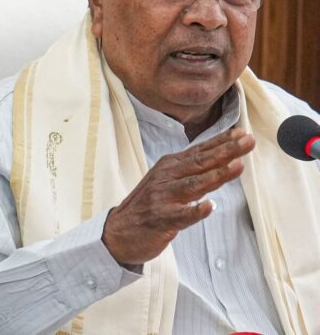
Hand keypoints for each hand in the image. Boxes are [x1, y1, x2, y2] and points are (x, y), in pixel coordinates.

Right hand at [102, 128, 254, 264]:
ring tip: (236, 166)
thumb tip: (222, 155)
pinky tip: (209, 207)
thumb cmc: (148, 205)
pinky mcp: (160, 220)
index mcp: (169, 166)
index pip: (200, 151)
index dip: (222, 141)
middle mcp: (166, 178)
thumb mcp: (167, 180)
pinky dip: (194, 211)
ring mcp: (162, 198)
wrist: (118, 231)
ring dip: (216, 176)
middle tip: (247, 141)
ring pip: (193, 185)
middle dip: (226, 151)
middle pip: (200, 163)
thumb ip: (192, 169)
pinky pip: (180, 215)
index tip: (243, 133)